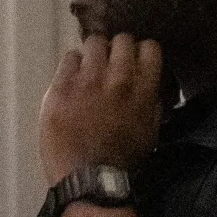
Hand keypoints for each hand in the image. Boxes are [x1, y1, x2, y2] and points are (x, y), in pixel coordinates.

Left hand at [40, 32, 162, 184]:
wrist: (88, 177)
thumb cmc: (123, 159)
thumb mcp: (151, 130)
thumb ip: (153, 102)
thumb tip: (152, 85)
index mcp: (145, 89)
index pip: (149, 47)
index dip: (140, 52)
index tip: (133, 60)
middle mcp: (119, 78)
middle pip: (122, 39)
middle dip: (117, 49)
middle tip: (109, 63)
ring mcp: (88, 80)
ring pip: (94, 42)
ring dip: (94, 52)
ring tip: (89, 68)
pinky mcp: (62, 87)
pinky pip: (69, 58)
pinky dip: (72, 64)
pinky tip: (72, 79)